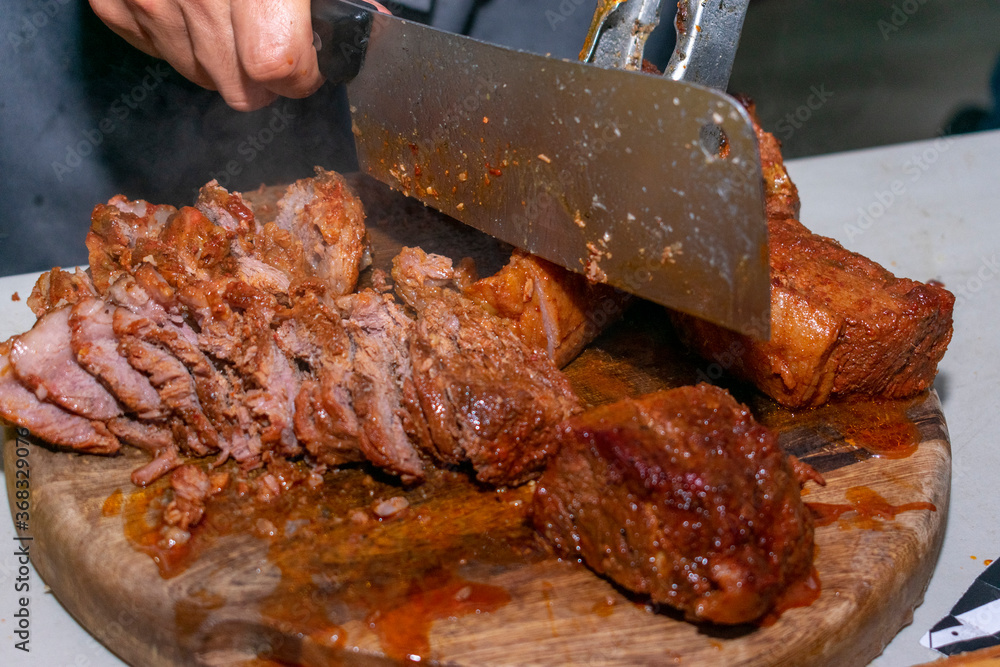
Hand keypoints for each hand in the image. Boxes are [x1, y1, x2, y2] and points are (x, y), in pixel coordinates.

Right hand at [89, 0, 322, 110]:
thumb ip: (320, 2)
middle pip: (237, 86)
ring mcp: (148, 0)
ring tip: (231, 28)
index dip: (300, 75)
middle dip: (263, 83)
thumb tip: (347, 28)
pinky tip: (191, 16)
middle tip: (271, 54)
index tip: (308, 66)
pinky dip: (177, 43)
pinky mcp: (113, 0)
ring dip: (221, 65)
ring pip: (198, 75)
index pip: (273, 66)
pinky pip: (155, 51)